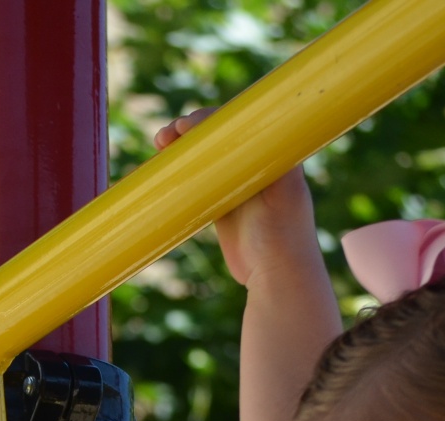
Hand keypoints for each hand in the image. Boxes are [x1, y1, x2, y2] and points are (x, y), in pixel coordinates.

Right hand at [154, 109, 319, 287]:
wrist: (276, 277)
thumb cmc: (284, 234)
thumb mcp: (281, 189)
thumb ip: (265, 157)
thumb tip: (236, 127)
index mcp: (274, 153)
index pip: (240, 123)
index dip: (212, 119)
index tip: (188, 125)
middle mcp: (255, 164)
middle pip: (218, 137)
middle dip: (191, 131)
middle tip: (167, 135)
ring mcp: (237, 184)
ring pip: (205, 157)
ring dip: (182, 149)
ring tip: (160, 144)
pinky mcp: (223, 206)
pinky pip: (198, 181)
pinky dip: (180, 173)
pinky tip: (161, 170)